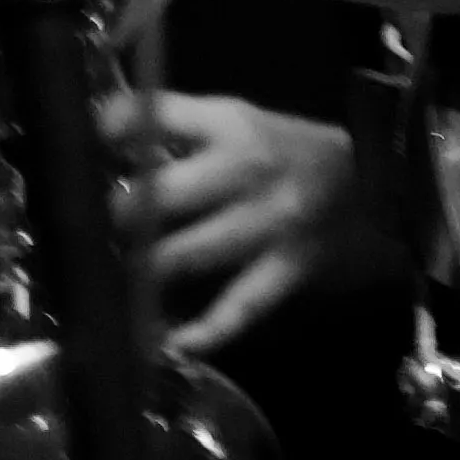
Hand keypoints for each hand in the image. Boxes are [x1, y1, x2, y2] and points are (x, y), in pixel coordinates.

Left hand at [117, 87, 398, 353]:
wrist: (382, 182)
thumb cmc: (291, 149)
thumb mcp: (237, 120)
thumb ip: (176, 130)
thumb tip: (102, 142)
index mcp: (229, 124)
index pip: (152, 117)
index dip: (106, 131)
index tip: (77, 150)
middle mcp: (246, 172)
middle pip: (160, 195)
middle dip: (116, 215)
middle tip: (90, 229)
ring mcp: (269, 226)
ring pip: (188, 254)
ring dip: (142, 271)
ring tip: (110, 282)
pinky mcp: (288, 271)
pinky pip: (240, 307)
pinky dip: (204, 330)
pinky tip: (170, 343)